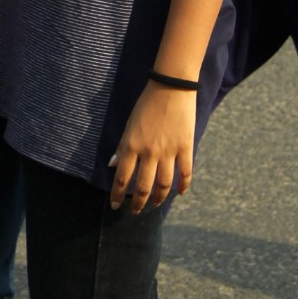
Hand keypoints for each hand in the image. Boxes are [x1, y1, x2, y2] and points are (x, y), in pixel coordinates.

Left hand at [109, 83, 195, 213]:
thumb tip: (112, 165)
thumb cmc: (146, 104)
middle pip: (143, 186)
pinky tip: (180, 193)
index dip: (117, 195)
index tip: (115, 206)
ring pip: (164, 184)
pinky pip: (185, 172)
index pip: (122, 178)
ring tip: (155, 203)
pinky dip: (183, 185)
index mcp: (131, 146)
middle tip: (136, 211)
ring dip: (159, 197)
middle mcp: (149, 152)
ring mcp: (168, 151)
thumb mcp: (129, 125)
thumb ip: (122, 147)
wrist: (171, 87)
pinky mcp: (185, 147)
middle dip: (138, 203)